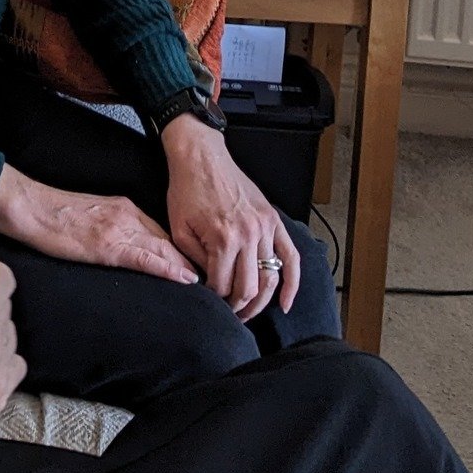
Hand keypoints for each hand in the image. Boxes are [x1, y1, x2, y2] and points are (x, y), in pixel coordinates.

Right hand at [0, 164, 198, 283]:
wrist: (31, 207)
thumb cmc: (54, 214)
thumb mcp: (94, 216)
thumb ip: (117, 228)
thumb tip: (134, 249)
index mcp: (125, 208)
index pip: (164, 232)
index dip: (186, 251)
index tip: (204, 266)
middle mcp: (128, 215)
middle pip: (170, 240)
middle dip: (195, 260)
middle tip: (219, 279)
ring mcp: (119, 229)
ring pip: (164, 249)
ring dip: (189, 267)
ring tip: (213, 285)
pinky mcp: (107, 245)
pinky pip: (145, 258)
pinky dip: (168, 268)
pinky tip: (185, 278)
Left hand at [161, 114, 300, 319]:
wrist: (201, 157)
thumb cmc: (186, 190)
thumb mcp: (179, 228)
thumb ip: (195, 260)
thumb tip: (207, 285)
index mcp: (223, 238)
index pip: (223, 286)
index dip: (216, 300)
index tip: (211, 304)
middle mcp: (248, 235)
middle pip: (250, 288)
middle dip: (239, 307)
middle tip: (230, 315)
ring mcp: (265, 228)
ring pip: (270, 277)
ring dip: (261, 301)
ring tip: (250, 311)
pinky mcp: (274, 220)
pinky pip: (291, 257)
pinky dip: (292, 284)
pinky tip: (286, 303)